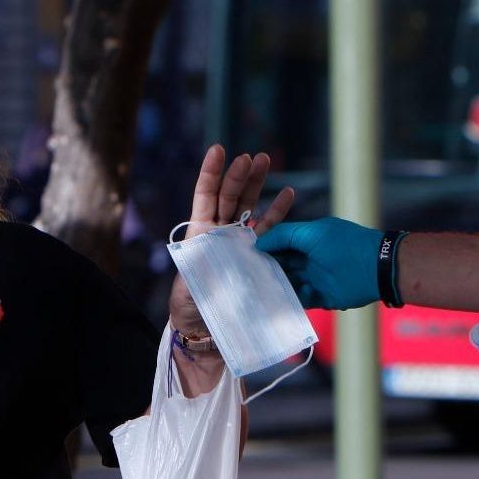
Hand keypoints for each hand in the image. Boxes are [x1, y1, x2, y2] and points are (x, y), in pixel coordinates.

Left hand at [167, 145, 295, 337]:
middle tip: (250, 158)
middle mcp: (220, 231)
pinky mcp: (255, 254)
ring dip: (257, 183)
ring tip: (264, 159)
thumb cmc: (192, 305)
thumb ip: (203, 264)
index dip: (210, 172)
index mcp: (201, 232)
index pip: (205, 195)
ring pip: (249, 206)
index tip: (218, 149)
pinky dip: (278, 212)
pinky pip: (269, 230)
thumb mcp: (191, 282)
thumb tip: (216, 249)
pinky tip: (288, 194)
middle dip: (239, 174)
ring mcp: (239, 240)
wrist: (206, 328)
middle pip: (230, 196)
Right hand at [254, 217, 383, 309]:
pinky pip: (300, 300)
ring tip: (254, 292)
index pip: (279, 243)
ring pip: (288, 284)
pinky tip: (275, 303)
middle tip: (243, 277)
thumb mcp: (311, 234)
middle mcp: (309, 259)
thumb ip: (284, 236)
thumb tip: (258, 242)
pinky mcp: (322, 297)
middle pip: (281, 265)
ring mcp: (315, 279)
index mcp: (307, 239)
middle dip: (265, 270)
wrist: (377, 269)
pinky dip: (289, 301)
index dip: (263, 248)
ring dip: (275, 287)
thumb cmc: (345, 245)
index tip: (242, 255)